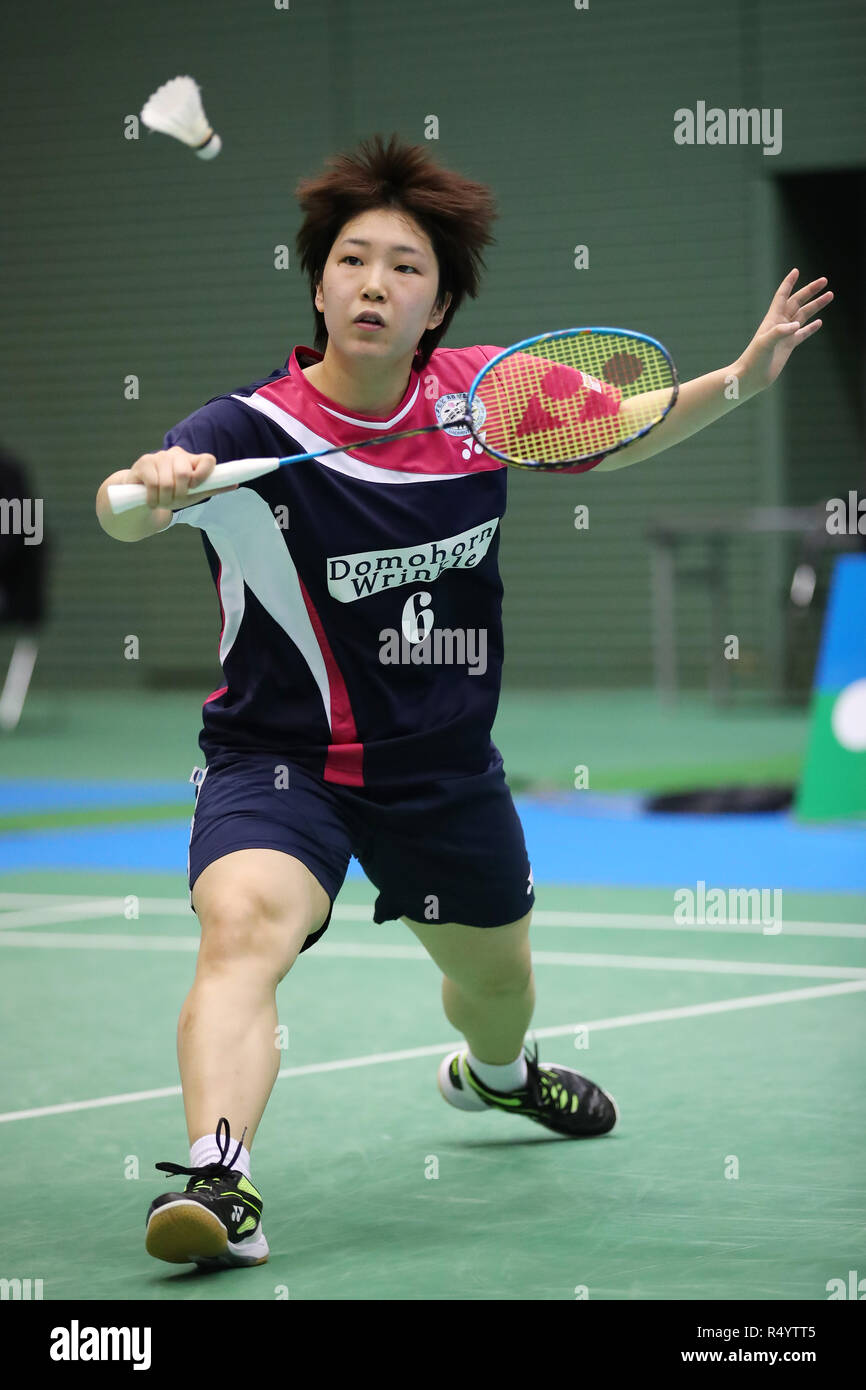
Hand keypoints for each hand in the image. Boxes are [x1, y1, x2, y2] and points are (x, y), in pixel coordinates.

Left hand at [735, 269, 831, 396]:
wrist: (751, 377)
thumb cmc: (753, 359)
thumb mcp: (765, 343)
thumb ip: (780, 332)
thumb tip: (797, 325)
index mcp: (772, 319)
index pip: (782, 296)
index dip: (789, 283)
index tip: (796, 271)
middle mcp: (779, 324)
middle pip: (797, 302)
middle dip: (810, 291)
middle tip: (824, 281)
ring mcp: (785, 335)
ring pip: (803, 315)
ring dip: (816, 306)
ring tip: (830, 296)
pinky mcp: (788, 346)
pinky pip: (802, 334)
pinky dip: (811, 328)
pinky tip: (820, 322)